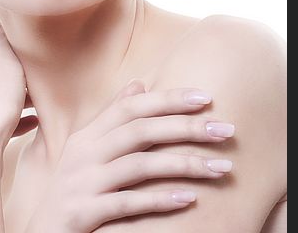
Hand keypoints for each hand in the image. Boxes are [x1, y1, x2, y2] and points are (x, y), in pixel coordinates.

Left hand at [0, 14, 37, 161]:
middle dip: (22, 80)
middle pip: (0, 75)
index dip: (21, 56)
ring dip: (20, 100)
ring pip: (0, 97)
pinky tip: (33, 124)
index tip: (37, 63)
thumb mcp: (6, 66)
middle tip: (43, 85)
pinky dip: (15, 119)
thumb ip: (2, 40)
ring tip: (43, 106)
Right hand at [24, 79, 233, 232]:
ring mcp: (82, 183)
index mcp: (88, 135)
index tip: (206, 98)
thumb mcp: (86, 149)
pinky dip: (160, 199)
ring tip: (221, 168)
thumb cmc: (71, 189)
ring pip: (140, 165)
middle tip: (226, 130)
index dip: (169, 99)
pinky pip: (127, 203)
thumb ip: (111, 117)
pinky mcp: (82, 213)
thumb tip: (139, 84)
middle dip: (186, 127)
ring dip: (185, 164)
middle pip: (140, 131)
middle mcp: (84, 153)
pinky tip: (190, 199)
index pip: (131, 107)